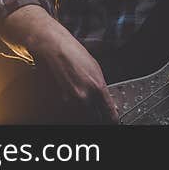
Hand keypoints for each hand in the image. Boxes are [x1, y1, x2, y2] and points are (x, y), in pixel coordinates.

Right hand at [3, 5, 118, 122]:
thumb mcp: (96, 69)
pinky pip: (73, 110)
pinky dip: (76, 108)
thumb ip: (102, 88)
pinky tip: (77, 98)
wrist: (55, 49)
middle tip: (101, 113)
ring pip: (84, 116)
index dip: (112, 119)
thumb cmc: (74, 54)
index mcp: (98, 88)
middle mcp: (85, 97)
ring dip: (88, 113)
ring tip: (87, 103)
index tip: (113, 120)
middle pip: (97, 118)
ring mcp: (71, 100)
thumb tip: (108, 102)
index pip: (110, 114)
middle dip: (100, 117)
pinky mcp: (61, 100)